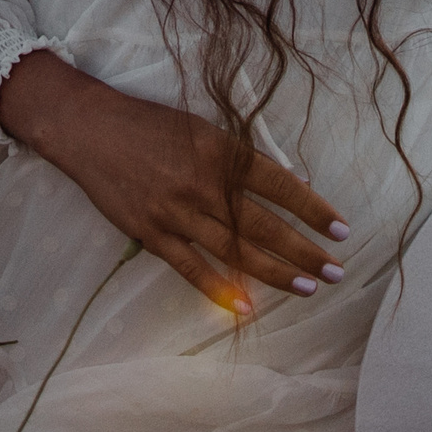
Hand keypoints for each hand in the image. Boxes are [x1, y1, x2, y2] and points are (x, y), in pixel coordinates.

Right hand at [0, 49, 347, 316]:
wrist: (90, 130)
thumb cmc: (152, 125)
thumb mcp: (205, 130)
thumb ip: (243, 161)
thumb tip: (291, 185)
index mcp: (222, 152)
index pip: (282, 186)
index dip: (314, 210)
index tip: (341, 230)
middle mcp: (204, 185)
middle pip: (264, 225)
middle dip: (305, 251)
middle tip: (337, 270)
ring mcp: (176, 213)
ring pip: (235, 251)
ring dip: (276, 272)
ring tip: (308, 287)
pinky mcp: (150, 234)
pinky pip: (191, 268)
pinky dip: (220, 289)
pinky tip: (247, 306)